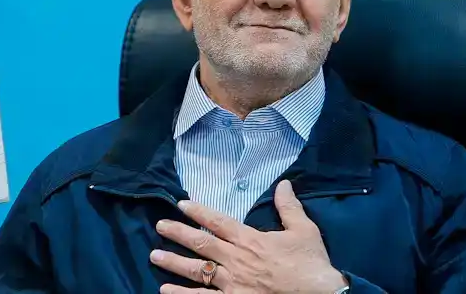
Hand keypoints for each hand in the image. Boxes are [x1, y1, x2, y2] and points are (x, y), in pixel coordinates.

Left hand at [150, 180, 346, 293]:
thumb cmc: (311, 265)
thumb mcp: (304, 230)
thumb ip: (289, 207)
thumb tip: (283, 183)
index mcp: (250, 240)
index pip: (218, 222)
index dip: (198, 212)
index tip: (181, 204)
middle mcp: (237, 260)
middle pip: (201, 244)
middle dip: (177, 233)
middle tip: (159, 226)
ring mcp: (233, 285)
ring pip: (197, 271)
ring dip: (173, 263)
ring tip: (154, 256)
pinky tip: (166, 291)